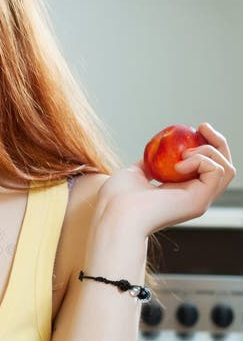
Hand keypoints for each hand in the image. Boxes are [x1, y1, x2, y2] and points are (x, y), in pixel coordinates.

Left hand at [97, 123, 234, 236]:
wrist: (114, 213)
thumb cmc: (117, 198)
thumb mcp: (135, 173)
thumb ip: (150, 164)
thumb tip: (157, 150)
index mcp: (181, 193)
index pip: (208, 168)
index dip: (207, 146)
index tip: (196, 128)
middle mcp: (195, 198)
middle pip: (225, 167)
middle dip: (218, 142)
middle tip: (203, 126)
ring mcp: (199, 201)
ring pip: (226, 168)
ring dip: (209, 151)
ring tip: (183, 154)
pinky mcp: (200, 201)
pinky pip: (216, 171)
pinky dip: (201, 160)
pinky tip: (178, 165)